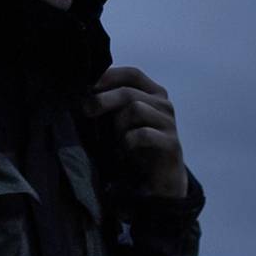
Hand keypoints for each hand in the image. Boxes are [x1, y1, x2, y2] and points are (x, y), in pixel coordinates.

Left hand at [83, 65, 188, 198]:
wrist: (160, 180)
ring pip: (135, 109)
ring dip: (119, 125)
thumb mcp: (122, 121)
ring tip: (117, 140)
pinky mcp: (171, 144)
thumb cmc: (137, 147)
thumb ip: (110, 104)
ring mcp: (169, 124)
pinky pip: (143, 134)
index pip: (132, 74)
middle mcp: (164, 105)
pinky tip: (125, 150)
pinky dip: (129, 141)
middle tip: (86, 110)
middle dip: (104, 100)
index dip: (109, 76)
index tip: (88, 85)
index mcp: (154, 94)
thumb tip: (84, 92)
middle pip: (129, 92)